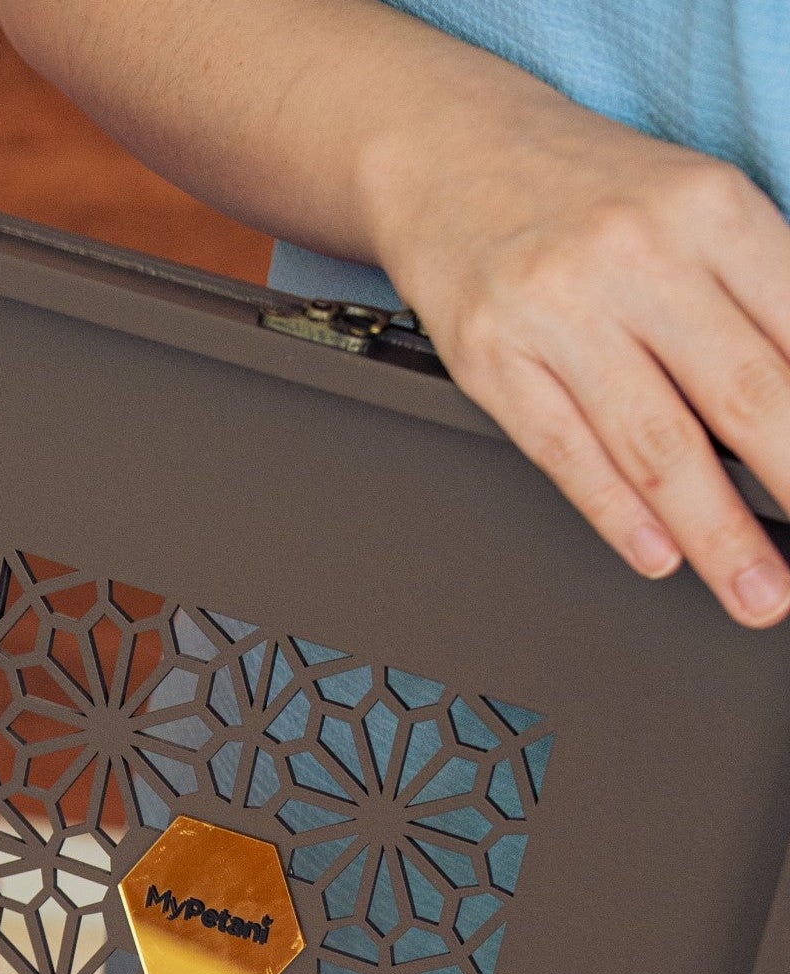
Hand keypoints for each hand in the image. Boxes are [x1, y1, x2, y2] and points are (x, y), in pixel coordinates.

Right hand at [369, 90, 789, 624]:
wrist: (450, 151)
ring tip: (752, 593)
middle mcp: (637, 256)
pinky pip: (565, 451)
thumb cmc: (586, 195)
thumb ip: (752, 293)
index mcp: (711, 209)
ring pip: (656, 443)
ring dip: (714, 534)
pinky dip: (618, 513)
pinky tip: (658, 554)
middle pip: (742, 395)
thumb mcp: (692, 208)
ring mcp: (559, 310)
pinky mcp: (492, 356)